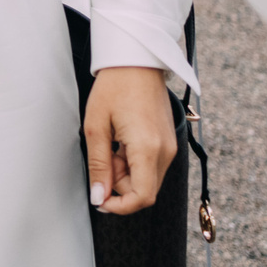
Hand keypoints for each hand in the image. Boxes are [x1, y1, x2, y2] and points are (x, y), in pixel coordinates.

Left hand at [83, 66, 178, 214]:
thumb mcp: (96, 126)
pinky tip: (121, 141)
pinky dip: (134, 162)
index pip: (142, 197)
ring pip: (147, 178)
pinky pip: (151, 165)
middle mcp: (166, 152)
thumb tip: (99, 197)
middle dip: (119, 185)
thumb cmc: (114, 87)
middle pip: (144, 190)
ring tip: (110, 144)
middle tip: (102, 157)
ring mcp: (170, 147)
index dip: (120, 206)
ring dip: (125, 172)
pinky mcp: (168, 142)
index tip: (100, 199)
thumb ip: (98, 166)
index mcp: (148, 148)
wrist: (137, 61)